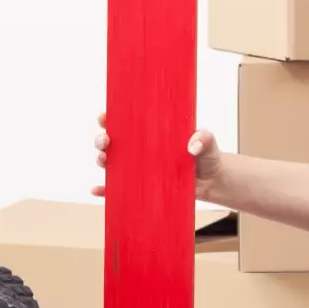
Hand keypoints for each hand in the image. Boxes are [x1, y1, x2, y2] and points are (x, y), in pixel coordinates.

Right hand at [91, 112, 227, 203]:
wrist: (212, 181)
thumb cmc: (207, 156)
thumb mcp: (208, 144)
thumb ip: (204, 139)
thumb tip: (193, 145)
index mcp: (151, 134)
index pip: (125, 122)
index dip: (110, 118)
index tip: (103, 116)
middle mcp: (140, 150)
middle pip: (112, 142)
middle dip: (101, 140)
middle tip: (105, 141)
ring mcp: (138, 169)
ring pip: (111, 163)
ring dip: (101, 160)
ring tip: (103, 160)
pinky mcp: (140, 188)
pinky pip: (118, 190)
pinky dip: (105, 190)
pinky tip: (96, 190)